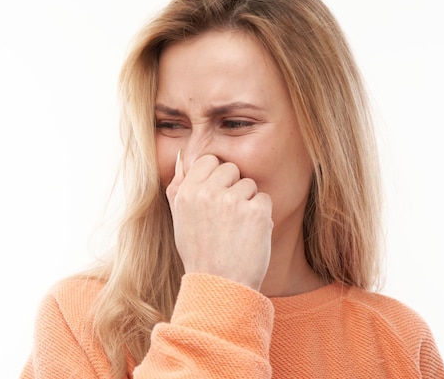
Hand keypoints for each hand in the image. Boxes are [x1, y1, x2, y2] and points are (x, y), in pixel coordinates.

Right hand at [166, 151, 272, 290]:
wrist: (221, 285)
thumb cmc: (200, 253)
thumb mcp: (179, 220)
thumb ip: (178, 187)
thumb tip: (183, 157)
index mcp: (186, 192)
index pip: (209, 160)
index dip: (216, 177)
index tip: (217, 197)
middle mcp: (207, 192)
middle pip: (231, 169)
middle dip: (233, 188)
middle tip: (227, 218)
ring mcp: (231, 201)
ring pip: (249, 184)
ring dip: (248, 203)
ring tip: (237, 229)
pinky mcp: (254, 211)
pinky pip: (264, 199)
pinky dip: (262, 216)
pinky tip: (250, 235)